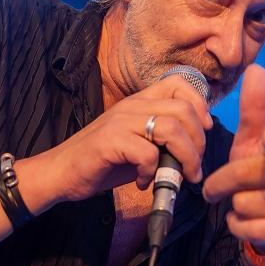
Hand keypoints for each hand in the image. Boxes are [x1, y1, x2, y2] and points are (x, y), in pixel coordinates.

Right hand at [43, 74, 212, 204]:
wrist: (61, 172)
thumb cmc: (102, 161)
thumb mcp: (138, 144)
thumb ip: (163, 141)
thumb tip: (195, 152)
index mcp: (140, 102)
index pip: (180, 83)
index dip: (200, 106)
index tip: (203, 132)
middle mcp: (131, 106)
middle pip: (183, 110)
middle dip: (198, 142)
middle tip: (193, 167)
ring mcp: (120, 122)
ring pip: (170, 129)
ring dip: (184, 158)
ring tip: (178, 177)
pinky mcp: (109, 141)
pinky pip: (147, 153)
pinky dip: (152, 172)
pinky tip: (143, 182)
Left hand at [202, 64, 264, 253]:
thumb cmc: (258, 173)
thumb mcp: (251, 142)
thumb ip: (254, 110)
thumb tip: (256, 68)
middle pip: (242, 174)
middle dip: (221, 183)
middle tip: (215, 189)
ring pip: (242, 203)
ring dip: (232, 205)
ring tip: (244, 203)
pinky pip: (245, 227)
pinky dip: (237, 225)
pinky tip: (249, 221)